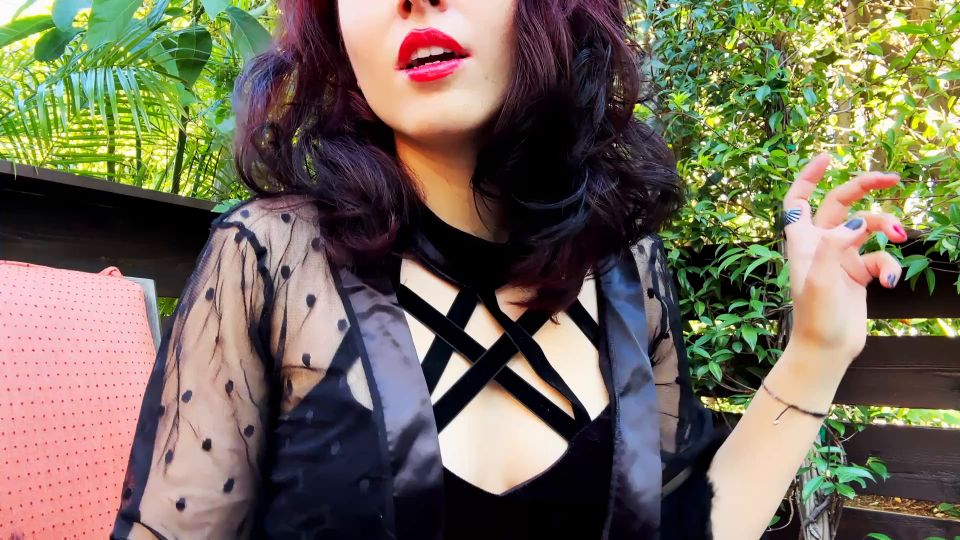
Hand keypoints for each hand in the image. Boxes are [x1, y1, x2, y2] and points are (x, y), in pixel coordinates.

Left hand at [782, 153, 905, 363]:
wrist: (827, 350)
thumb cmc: (815, 316)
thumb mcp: (819, 280)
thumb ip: (834, 246)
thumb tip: (857, 221)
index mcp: (802, 241)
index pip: (798, 200)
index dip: (809, 177)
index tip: (828, 156)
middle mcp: (821, 244)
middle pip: (841, 203)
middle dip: (865, 187)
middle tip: (893, 178)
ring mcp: (841, 257)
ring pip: (868, 227)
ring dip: (885, 226)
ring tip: (899, 237)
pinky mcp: (860, 273)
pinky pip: (880, 258)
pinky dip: (890, 265)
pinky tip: (890, 281)